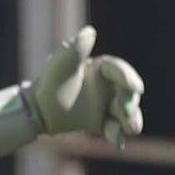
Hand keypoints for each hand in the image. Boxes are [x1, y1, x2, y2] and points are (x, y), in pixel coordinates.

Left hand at [29, 28, 143, 148]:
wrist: (39, 108)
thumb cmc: (51, 81)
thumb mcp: (62, 64)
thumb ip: (76, 49)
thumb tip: (89, 31)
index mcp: (102, 68)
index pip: (119, 70)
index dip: (128, 77)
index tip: (135, 87)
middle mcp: (109, 86)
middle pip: (127, 93)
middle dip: (130, 102)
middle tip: (124, 111)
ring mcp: (107, 104)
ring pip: (126, 112)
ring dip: (131, 120)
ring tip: (131, 129)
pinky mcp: (102, 122)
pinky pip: (115, 128)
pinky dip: (118, 135)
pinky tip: (118, 143)